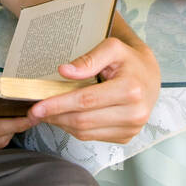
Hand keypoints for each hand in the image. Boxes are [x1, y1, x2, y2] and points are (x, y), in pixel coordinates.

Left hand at [27, 36, 160, 142]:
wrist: (150, 77)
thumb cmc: (128, 61)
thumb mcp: (112, 48)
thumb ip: (88, 59)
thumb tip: (64, 71)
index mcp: (131, 89)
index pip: (86, 100)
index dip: (58, 104)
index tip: (36, 107)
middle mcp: (134, 113)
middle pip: (83, 120)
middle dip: (55, 116)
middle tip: (35, 111)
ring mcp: (131, 128)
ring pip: (85, 132)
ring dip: (62, 124)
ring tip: (49, 113)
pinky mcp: (126, 137)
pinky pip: (92, 137)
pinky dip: (75, 128)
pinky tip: (67, 117)